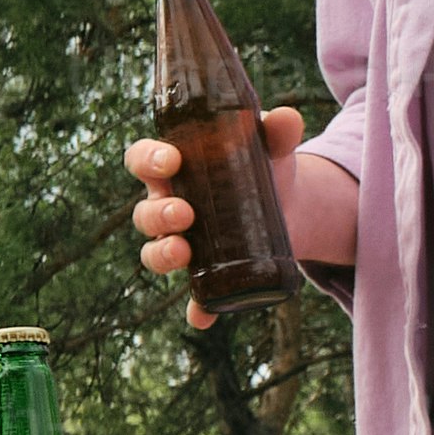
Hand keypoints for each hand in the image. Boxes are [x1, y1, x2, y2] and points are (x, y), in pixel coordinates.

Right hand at [127, 107, 318, 328]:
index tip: (171, 161)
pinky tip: (202, 317)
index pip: (142, 160)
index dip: (148, 160)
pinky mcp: (210, 274)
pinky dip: (195, 309)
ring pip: (154, 253)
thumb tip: (286, 117)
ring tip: (184, 253)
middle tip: (185, 213)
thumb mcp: (271, 148)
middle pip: (144, 213)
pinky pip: (193, 297)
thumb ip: (277, 131)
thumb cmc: (264, 168)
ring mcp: (186, 243)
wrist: (290, 206)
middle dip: (157, 214)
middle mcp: (170, 207)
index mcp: (174, 169)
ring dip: (161, 255)